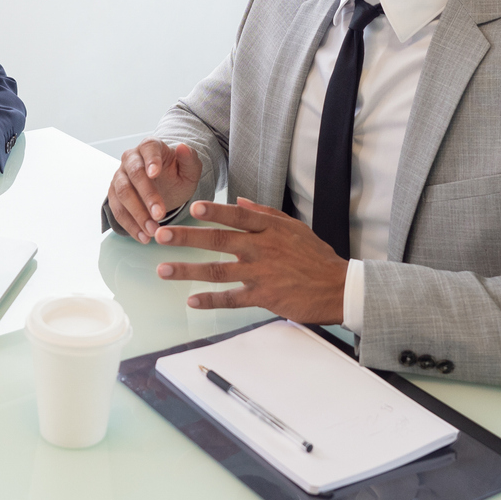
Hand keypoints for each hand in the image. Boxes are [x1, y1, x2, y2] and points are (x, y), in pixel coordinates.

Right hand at [107, 139, 202, 244]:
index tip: (154, 173)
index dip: (151, 160)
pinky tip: (143, 237)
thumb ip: (189, 159)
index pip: (148, 148)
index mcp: (150, 146)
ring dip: (137, 214)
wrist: (166, 187)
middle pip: (134, 174)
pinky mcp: (114, 194)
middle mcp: (131, 158)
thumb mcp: (190, 170)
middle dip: (147, 196)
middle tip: (160, 215)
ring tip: (153, 231)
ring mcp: (120, 176)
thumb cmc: (177, 175)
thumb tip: (183, 147)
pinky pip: (117, 210)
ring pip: (123, 193)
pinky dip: (130, 225)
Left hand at [153, 197, 348, 323]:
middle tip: (161, 235)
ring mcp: (261, 273)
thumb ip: (264, 212)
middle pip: (219, 240)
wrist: (338, 287)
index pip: (238, 215)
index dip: (216, 211)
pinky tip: (192, 301)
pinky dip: (211, 300)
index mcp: (269, 229)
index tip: (194, 207)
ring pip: (219, 270)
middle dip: (187, 237)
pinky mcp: (264, 296)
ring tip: (163, 269)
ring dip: (188, 270)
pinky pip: (232, 298)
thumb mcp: (293, 226)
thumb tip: (238, 198)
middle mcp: (262, 248)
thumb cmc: (315, 256)